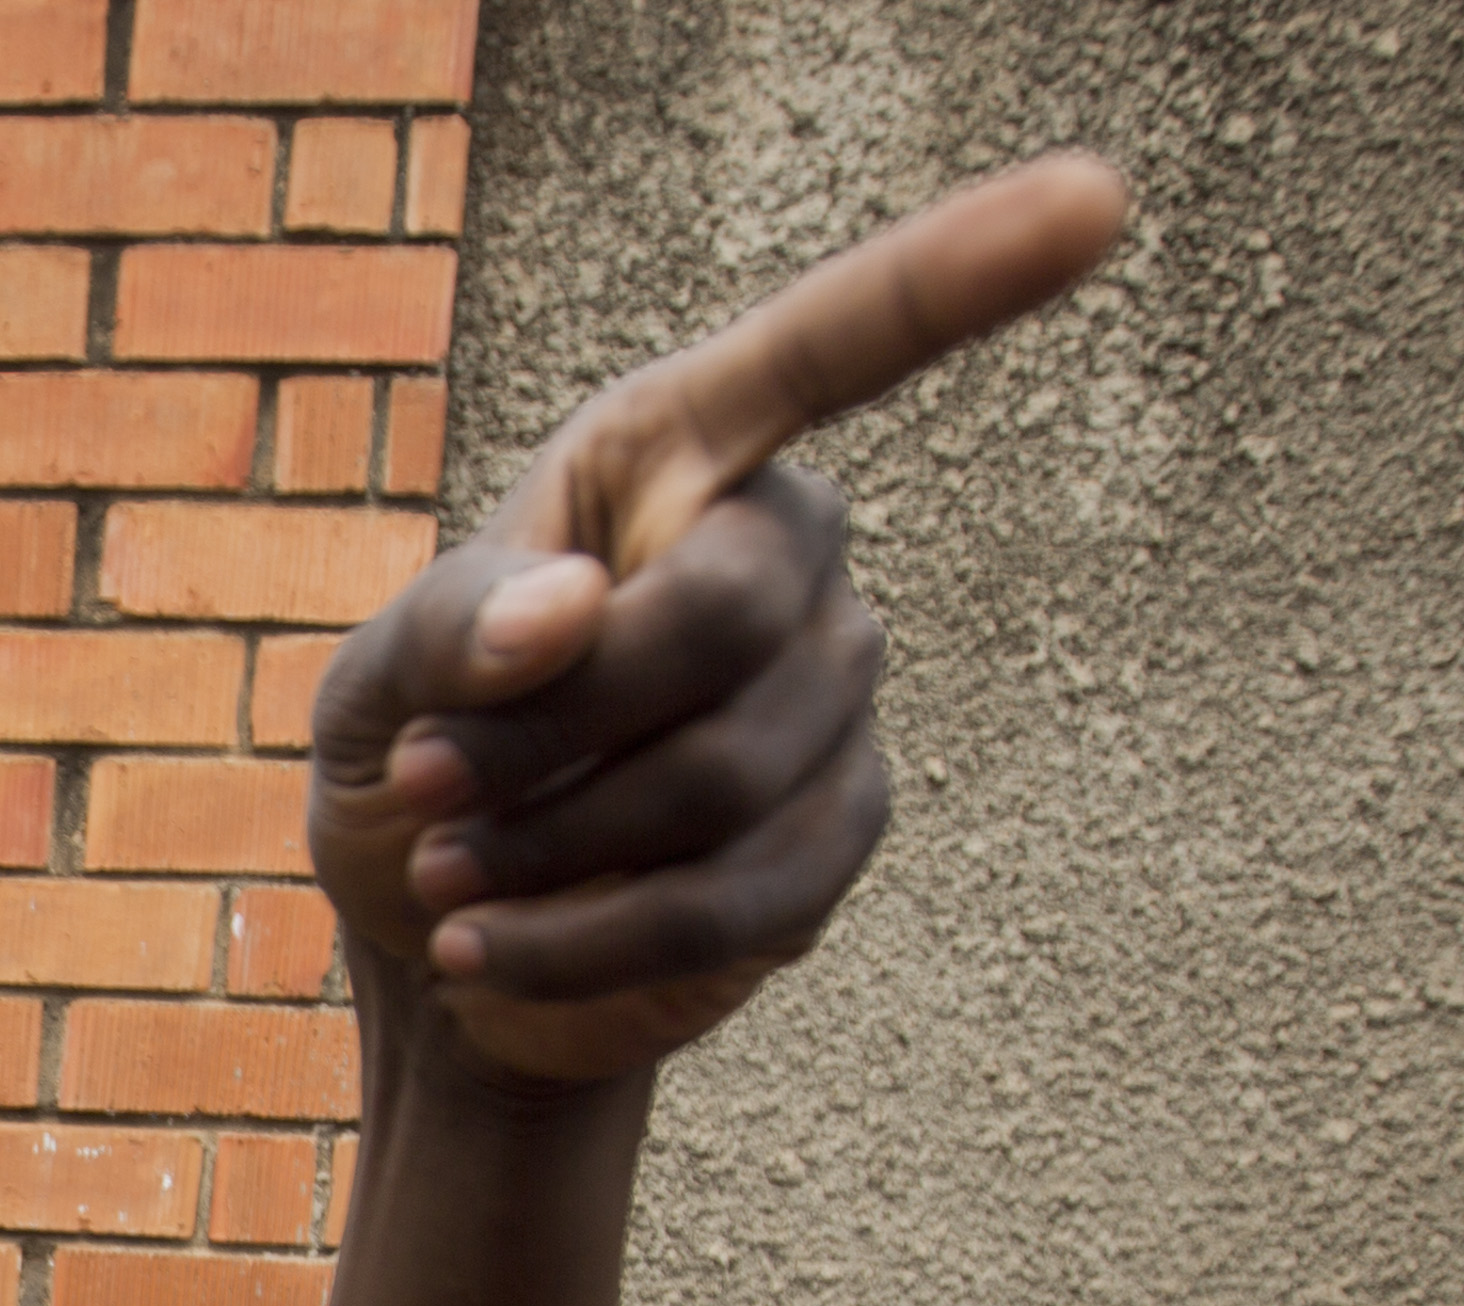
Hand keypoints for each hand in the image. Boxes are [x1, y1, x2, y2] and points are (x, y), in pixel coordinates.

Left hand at [307, 154, 1128, 1087]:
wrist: (437, 931)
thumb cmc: (412, 760)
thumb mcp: (373, 680)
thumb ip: (451, 629)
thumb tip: (565, 611)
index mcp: (683, 449)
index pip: (831, 348)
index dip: (959, 278)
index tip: (1090, 198)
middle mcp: (789, 550)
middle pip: (721, 615)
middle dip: (550, 726)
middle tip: (421, 784)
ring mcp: (834, 692)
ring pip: (717, 780)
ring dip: (546, 850)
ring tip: (444, 875)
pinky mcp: (837, 833)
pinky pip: (731, 900)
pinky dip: (584, 941)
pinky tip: (487, 949)